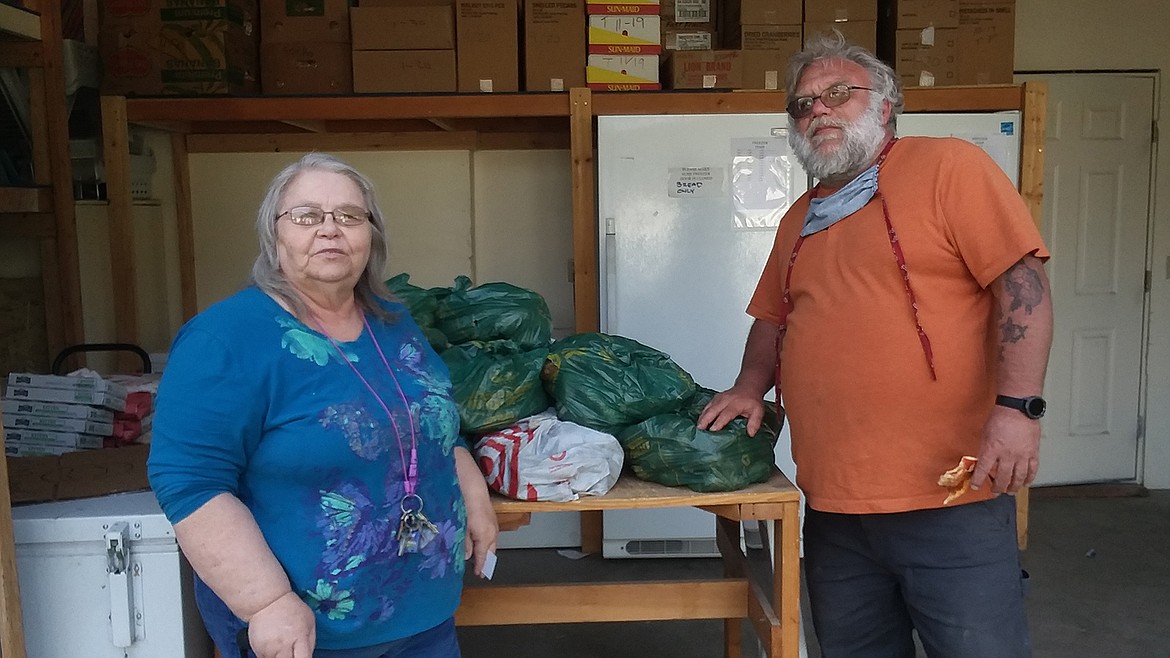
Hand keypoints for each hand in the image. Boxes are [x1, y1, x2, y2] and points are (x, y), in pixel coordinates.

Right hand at [246, 591, 315, 657]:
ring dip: (281, 656)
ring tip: (283, 645)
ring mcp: (270, 648)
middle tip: (292, 650)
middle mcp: (284, 644)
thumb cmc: (290, 608)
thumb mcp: (309, 620)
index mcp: (299, 637)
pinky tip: (274, 645)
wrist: (267, 602)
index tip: (303, 657)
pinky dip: (271, 655)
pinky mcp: (258, 650)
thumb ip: (311, 641)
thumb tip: (310, 654)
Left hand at [455, 447, 497, 576]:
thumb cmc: (462, 499)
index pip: (484, 555)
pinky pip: (490, 532)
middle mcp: (491, 528)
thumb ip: (464, 540)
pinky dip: (487, 539)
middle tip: (481, 570)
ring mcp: (492, 520)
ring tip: (480, 558)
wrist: (468, 476)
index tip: (479, 574)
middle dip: (486, 559)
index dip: (481, 565)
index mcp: (484, 533)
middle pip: (491, 549)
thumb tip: (467, 555)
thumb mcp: (460, 523)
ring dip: (487, 549)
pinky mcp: (490, 513)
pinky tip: (480, 540)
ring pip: (492, 540)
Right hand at [696, 386, 766, 436]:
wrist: (748, 387)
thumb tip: (751, 433)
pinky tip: (700, 421)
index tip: (712, 430)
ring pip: (708, 407)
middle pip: (713, 410)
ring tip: (698, 427)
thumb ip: (755, 422)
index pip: (726, 414)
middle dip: (705, 419)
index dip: (719, 422)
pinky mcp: (715, 399)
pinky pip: (707, 406)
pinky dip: (702, 413)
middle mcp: (725, 400)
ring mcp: (719, 398)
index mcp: (735, 404)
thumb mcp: (758, 411)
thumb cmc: (752, 401)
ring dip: (702, 417)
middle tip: (700, 429)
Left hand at [972, 406, 1039, 493]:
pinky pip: (1032, 470)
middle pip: (1002, 478)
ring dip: (1013, 487)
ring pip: (1018, 478)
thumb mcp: (984, 434)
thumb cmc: (1000, 418)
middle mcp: (1007, 455)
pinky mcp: (1033, 453)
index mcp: (992, 450)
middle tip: (995, 492)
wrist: (1017, 409)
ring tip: (1010, 491)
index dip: (978, 480)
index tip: (976, 486)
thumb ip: (984, 449)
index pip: (983, 470)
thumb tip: (980, 461)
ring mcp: (1022, 455)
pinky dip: (1029, 478)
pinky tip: (1025, 483)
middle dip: (997, 488)